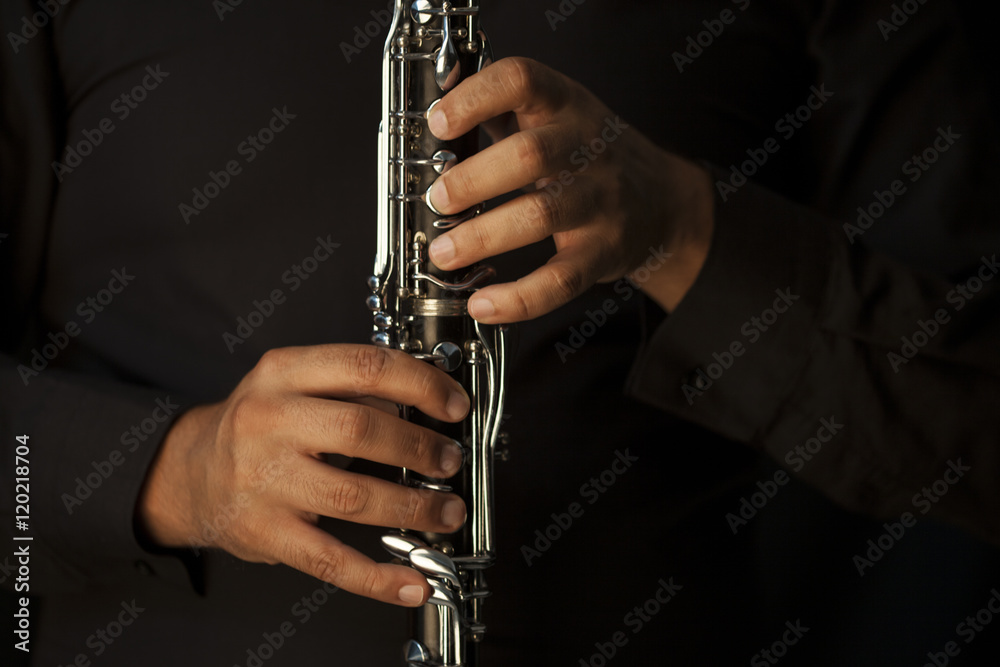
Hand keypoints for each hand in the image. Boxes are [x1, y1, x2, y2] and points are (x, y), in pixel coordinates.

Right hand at [137, 345, 469, 606]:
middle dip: (420, 447)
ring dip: (414, 508)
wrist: (189, 473)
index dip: (421, 384)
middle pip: (360, 430)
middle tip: (451, 460)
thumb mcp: (294, 383)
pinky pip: (329, 560)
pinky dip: (378, 577)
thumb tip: (428, 403)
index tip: (454, 404)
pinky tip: (412, 580)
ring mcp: (263, 479)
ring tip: (446, 512)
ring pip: (353, 496)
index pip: (364, 366)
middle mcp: (268, 421)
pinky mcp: (264, 532)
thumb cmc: (258, 425)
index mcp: (283, 372)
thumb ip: (354, 387)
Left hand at [425, 57, 714, 319]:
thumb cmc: (588, 154)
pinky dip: (519, 298)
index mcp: (564, 105)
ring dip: (484, 236)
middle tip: (437, 198)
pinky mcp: (602, 253)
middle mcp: (586, 149)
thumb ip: (499, 110)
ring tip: (443, 253)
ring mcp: (598, 202)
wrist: (662, 200)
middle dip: (474, 178)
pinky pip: (561, 280)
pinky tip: (483, 304)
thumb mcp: (554, 115)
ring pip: (542, 216)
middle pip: (530, 155)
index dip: (476, 97)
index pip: (522, 80)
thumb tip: (431, 123)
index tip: (438, 122)